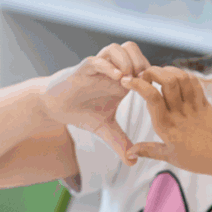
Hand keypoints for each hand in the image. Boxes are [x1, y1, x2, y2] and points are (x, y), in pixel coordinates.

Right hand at [40, 42, 149, 164]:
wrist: (55, 107)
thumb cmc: (82, 112)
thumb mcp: (105, 130)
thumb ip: (120, 143)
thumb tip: (133, 163)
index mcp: (122, 81)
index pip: (143, 65)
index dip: (152, 75)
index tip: (156, 91)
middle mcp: (112, 70)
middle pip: (133, 50)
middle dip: (142, 63)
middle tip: (144, 82)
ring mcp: (98, 68)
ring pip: (117, 48)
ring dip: (127, 61)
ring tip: (129, 80)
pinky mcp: (83, 68)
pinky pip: (98, 60)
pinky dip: (109, 66)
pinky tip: (117, 79)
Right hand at [122, 66, 211, 175]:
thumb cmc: (197, 159)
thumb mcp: (169, 157)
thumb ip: (148, 150)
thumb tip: (129, 152)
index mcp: (167, 126)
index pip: (151, 97)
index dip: (138, 84)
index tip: (127, 81)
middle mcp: (180, 113)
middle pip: (167, 81)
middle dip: (152, 71)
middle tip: (144, 74)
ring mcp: (194, 106)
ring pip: (181, 78)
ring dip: (168, 70)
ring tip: (159, 73)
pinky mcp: (205, 103)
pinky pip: (194, 82)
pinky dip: (183, 75)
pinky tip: (176, 77)